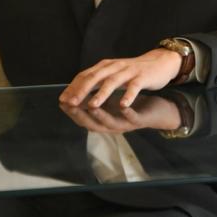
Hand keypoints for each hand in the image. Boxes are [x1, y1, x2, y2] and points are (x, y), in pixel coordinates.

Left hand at [59, 48, 181, 110]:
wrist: (159, 62)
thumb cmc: (133, 72)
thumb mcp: (112, 73)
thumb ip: (96, 80)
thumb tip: (75, 91)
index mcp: (105, 67)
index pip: (84, 76)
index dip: (73, 88)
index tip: (62, 100)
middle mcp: (114, 67)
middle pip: (95, 78)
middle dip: (82, 91)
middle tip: (71, 103)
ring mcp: (128, 71)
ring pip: (113, 82)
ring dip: (102, 94)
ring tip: (92, 105)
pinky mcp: (142, 76)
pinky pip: (134, 86)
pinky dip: (128, 95)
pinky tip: (124, 106)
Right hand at [59, 91, 181, 133]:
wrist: (155, 111)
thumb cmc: (129, 106)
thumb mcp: (108, 102)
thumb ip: (92, 99)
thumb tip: (72, 92)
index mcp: (102, 120)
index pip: (82, 117)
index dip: (71, 110)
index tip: (61, 100)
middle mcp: (111, 125)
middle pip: (92, 123)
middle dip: (80, 114)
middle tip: (70, 104)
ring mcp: (125, 124)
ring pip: (110, 122)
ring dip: (100, 115)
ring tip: (91, 106)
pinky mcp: (139, 120)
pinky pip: (132, 117)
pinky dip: (127, 111)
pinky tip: (122, 105)